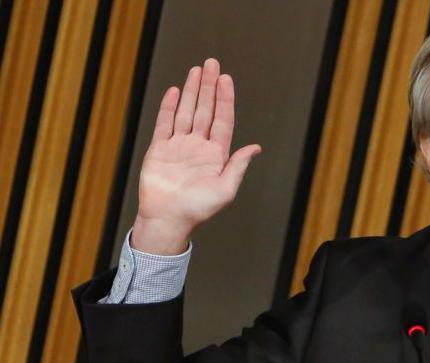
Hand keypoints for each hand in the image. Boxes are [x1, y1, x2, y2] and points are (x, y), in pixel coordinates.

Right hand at [132, 58, 260, 253]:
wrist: (169, 219)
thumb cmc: (199, 209)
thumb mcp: (226, 189)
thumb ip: (238, 165)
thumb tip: (256, 147)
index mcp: (217, 154)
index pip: (223, 120)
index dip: (225, 99)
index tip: (226, 79)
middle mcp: (199, 146)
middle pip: (205, 109)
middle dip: (208, 86)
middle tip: (212, 63)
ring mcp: (179, 146)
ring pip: (186, 112)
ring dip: (190, 91)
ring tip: (196, 70)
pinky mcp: (159, 149)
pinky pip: (164, 124)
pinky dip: (168, 107)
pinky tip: (174, 91)